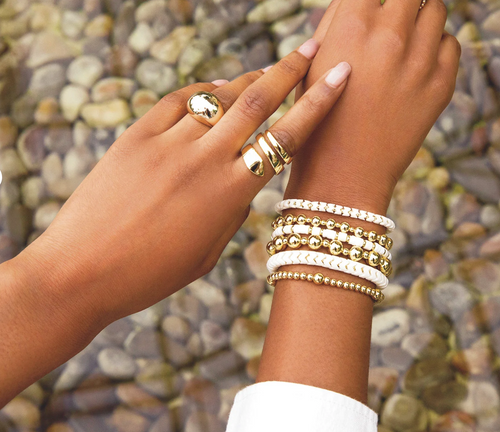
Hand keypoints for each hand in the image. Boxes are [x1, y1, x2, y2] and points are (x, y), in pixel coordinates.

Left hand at [0, 37, 354, 403]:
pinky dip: (201, 90)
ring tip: (266, 71)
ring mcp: (168, 144)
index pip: (286, 138)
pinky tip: (213, 86)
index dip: (317, 104)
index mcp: (230, 194)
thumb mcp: (206, 253)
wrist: (80, 272)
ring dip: (247, 80)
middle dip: (289, 70)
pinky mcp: (136, 138)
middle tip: (311, 48)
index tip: (338, 77)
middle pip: (256, 101)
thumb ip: (233, 211)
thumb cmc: (149, 275)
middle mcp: (205, 160)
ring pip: (218, 97)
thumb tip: (247, 182)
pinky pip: (177, 101)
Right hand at [288, 0, 460, 212]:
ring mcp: (420, 60)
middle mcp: (391, 35)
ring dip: (420, 19)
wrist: (343, 173)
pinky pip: (451, 45)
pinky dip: (436, 47)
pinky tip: (416, 65)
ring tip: (404, 40)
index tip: (371, 12)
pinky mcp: (441, 86)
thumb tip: (358, 1)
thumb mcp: (311, 67)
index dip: (369, 2)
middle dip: (400, 4)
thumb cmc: (318, 120)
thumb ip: (334, 23)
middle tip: (392, 20)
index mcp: (353, 25)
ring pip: (437, 10)